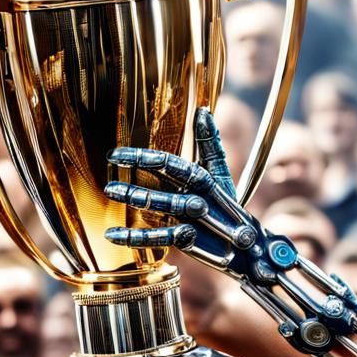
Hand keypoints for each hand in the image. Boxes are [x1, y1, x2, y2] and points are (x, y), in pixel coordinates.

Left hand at [104, 107, 255, 265]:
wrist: (247, 245)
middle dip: (138, 182)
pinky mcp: (189, 243)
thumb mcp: (221, 174)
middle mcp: (200, 200)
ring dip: (137, 200)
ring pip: (164, 210)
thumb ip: (210, 144)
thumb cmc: (227, 204)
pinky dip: (135, 238)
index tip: (116, 154)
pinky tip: (112, 235)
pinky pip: (159, 238)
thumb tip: (203, 110)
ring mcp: (194, 222)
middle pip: (167, 188)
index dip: (146, 159)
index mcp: (206, 181)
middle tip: (109, 178)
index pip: (174, 166)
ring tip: (111, 193)